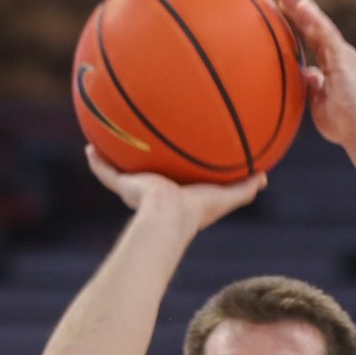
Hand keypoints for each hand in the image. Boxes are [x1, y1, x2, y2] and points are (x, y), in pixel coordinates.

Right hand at [85, 145, 266, 235]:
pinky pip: (105, 171)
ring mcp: (135, 188)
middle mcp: (152, 190)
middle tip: (138, 144)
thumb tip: (266, 177)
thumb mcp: (225, 196)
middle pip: (144, 173)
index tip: (171, 157)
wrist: (170, 216)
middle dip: (140, 161)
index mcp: (174, 193)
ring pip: (121, 170)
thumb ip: (245, 189)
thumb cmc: (197, 210)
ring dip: (113, 156)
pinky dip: (97, 161)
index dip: (172, 170)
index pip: (172, 179)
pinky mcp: (123, 185)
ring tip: (105, 138)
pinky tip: (89, 146)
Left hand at [272, 0, 355, 182]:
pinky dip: (313, 18)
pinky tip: (301, 5)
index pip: (312, 36)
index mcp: (332, 63)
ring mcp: (342, 55)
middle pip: (315, 24)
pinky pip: (326, 35)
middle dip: (299, 4)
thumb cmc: (343, 124)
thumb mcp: (320, 101)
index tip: (281, 3)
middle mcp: (338, 54)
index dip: (297, 19)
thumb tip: (307, 72)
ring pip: (320, 23)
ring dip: (303, 5)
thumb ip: (314, 85)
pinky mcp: (344, 60)